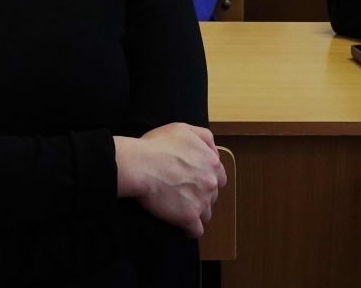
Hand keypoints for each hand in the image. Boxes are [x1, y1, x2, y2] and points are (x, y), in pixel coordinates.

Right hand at [114, 123, 225, 237]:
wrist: (140, 164)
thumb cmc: (157, 145)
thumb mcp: (183, 129)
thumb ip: (203, 137)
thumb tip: (213, 148)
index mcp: (212, 162)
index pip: (219, 177)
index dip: (207, 180)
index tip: (194, 182)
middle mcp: (211, 183)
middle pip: (212, 196)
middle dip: (201, 196)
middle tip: (184, 194)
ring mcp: (201, 201)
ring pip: (205, 214)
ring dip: (196, 212)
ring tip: (180, 210)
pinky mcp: (189, 218)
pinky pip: (195, 231)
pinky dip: (189, 230)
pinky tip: (180, 227)